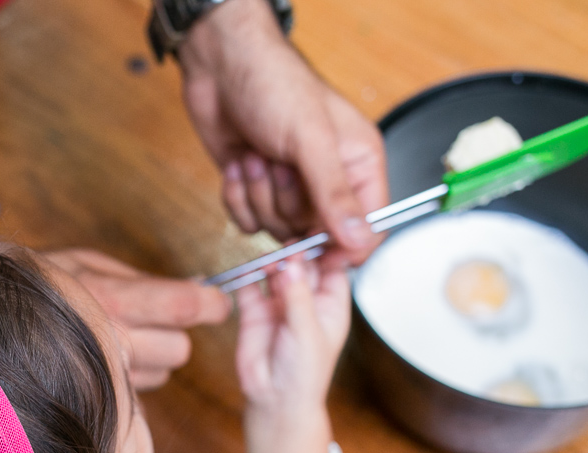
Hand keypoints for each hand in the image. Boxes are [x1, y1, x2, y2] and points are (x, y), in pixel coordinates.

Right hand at [40, 249, 229, 388]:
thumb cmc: (33, 285)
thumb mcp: (84, 261)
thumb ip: (140, 277)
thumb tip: (197, 287)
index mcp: (110, 300)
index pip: (184, 307)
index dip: (211, 304)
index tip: (217, 302)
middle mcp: (109, 343)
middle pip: (181, 349)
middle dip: (175, 332)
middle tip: (155, 317)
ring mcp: (103, 377)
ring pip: (163, 372)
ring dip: (154, 356)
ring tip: (120, 338)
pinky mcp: (98, 399)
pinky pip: (139, 392)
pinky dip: (133, 376)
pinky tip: (105, 359)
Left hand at [177, 0, 388, 266]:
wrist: (220, 66)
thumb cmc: (275, 84)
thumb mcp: (311, 139)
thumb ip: (335, 194)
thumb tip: (358, 239)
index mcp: (359, 165)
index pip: (367, 229)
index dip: (342, 248)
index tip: (315, 252)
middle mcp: (328, 181)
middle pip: (315, 235)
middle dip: (287, 205)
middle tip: (278, 165)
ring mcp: (291, 189)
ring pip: (277, 230)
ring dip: (259, 194)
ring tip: (257, 154)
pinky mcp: (258, 191)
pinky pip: (249, 223)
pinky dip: (237, 196)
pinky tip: (240, 162)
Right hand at [234, 254, 347, 433]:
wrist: (274, 402)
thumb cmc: (304, 375)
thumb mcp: (308, 332)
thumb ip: (298, 296)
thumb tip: (291, 262)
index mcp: (331, 304)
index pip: (333, 265)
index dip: (327, 248)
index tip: (319, 231)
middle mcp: (306, 299)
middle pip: (303, 262)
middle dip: (297, 251)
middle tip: (289, 247)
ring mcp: (280, 303)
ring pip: (277, 270)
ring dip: (273, 262)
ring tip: (270, 264)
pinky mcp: (254, 311)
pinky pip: (250, 285)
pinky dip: (248, 275)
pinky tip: (249, 272)